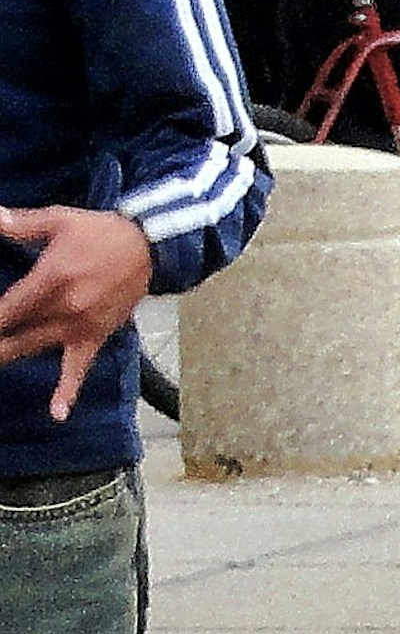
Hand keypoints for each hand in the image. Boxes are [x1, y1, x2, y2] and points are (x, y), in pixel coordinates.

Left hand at [0, 210, 154, 419]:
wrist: (151, 247)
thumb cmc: (103, 232)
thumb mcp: (60, 220)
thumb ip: (21, 224)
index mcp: (51, 278)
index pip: (6, 309)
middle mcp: (63, 307)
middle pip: (13, 334)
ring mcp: (79, 325)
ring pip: (33, 349)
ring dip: (8, 357)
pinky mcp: (95, 335)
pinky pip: (78, 368)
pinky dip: (68, 391)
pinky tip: (57, 413)